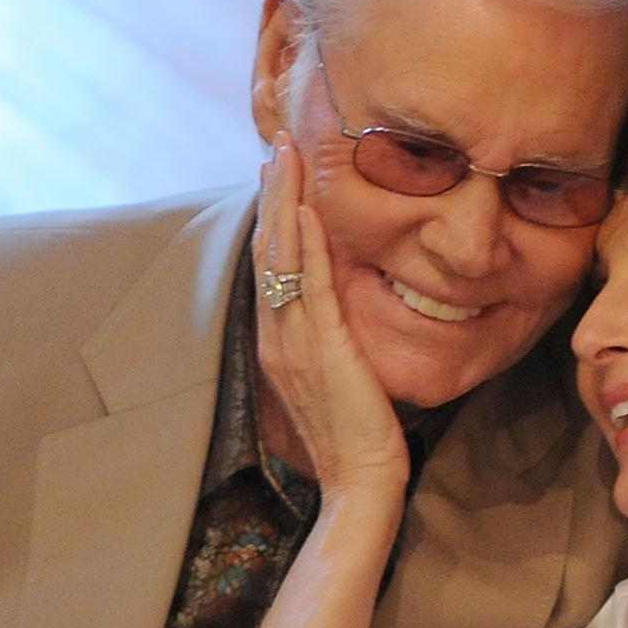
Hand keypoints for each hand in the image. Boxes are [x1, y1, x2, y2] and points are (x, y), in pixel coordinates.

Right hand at [253, 133, 409, 496]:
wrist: (359, 482)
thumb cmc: (356, 441)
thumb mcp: (337, 382)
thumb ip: (329, 347)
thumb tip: (338, 322)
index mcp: (278, 344)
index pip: (270, 268)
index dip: (271, 219)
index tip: (275, 176)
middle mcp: (277, 337)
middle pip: (267, 250)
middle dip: (270, 194)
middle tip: (275, 144)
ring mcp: (295, 341)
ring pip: (282, 256)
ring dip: (282, 200)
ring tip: (284, 153)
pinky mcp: (323, 346)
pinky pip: (311, 283)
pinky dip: (307, 242)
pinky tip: (307, 206)